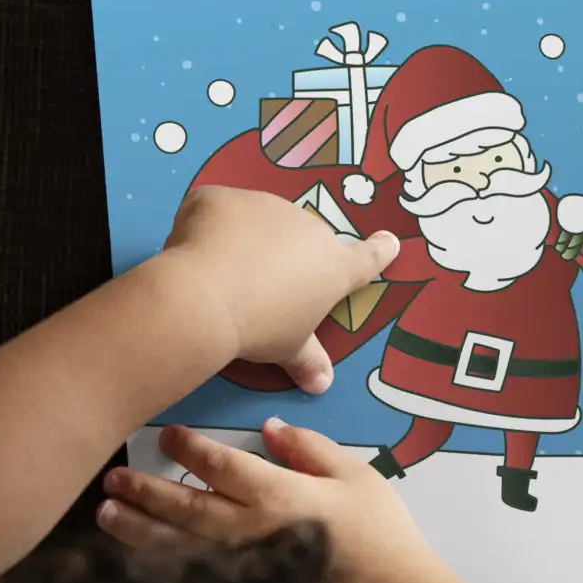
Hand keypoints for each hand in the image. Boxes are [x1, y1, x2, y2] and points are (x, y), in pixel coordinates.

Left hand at [98, 420, 437, 582]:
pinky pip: (188, 581)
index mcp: (277, 494)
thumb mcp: (360, 479)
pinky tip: (138, 560)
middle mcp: (247, 531)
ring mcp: (239, 569)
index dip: (188, 448)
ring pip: (174, 545)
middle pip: (183, 505)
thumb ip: (312, 450)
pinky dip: (158, 569)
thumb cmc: (383, 537)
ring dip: (137, 529)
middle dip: (144, 489)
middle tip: (113, 478)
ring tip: (106, 515)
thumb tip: (271, 429)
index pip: (219, 464)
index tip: (167, 436)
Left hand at [154, 186, 400, 393]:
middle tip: (256, 286)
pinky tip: (194, 249)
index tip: (388, 241)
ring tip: (220, 272)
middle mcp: (307, 229)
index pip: (366, 259)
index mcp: (332, 268)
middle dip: (283, 255)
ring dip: (245, 239)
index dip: (379, 251)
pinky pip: (217, 209)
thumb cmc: (260, 327)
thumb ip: (308, 361)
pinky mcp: (224, 197)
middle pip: (301, 239)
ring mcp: (266, 206)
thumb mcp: (288, 349)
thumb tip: (321, 385)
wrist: (205, 299)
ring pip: (257, 221)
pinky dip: (208, 225)